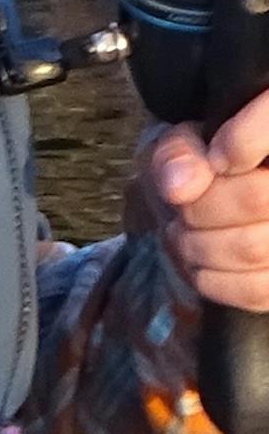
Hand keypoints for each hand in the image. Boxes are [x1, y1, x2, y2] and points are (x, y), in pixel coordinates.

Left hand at [150, 91, 268, 311]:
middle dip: (200, 209)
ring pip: (253, 248)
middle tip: (181, 208)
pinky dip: (216, 281)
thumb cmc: (199, 166)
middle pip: (257, 199)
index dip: (240, 143)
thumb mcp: (178, 145)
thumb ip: (177, 154)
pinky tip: (202, 264)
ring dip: (201, 246)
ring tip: (184, 234)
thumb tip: (183, 184)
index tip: (214, 159)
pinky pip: (257, 290)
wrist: (209, 204)